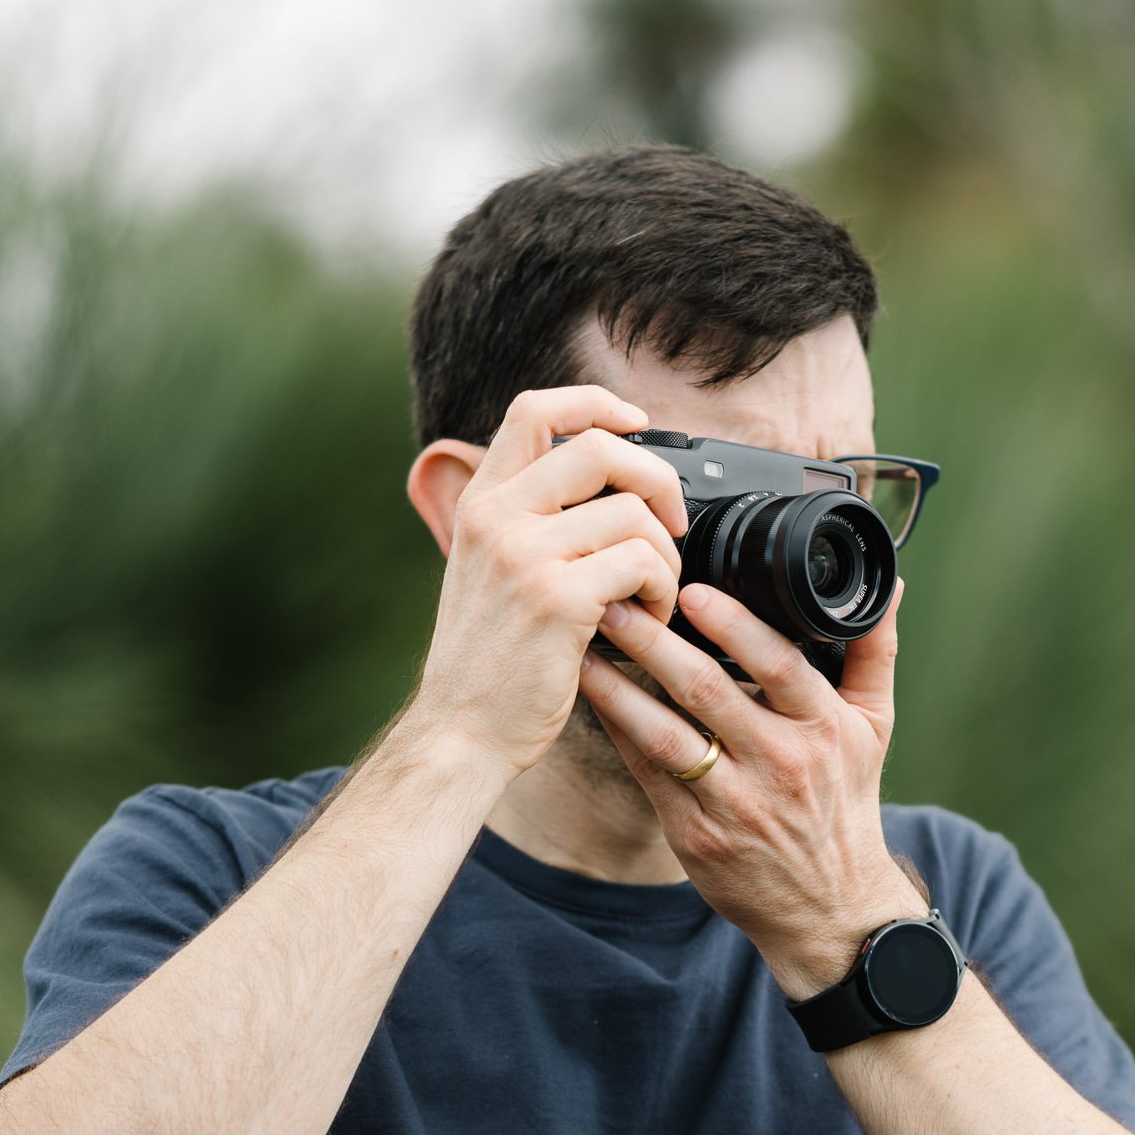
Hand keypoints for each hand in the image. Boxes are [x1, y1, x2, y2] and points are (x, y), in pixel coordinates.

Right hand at [414, 386, 688, 776]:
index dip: (596, 402)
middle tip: (672, 526)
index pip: (535, 409)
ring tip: (653, 596)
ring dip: (665, 557)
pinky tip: (647, 619)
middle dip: (657, 480)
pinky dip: (662, 591)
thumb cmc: (488, 664)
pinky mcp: (557, 597)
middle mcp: (496, 517)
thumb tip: (606, 492)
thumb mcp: (489, 573)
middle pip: (600, 447)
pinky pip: (642, 563)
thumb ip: (530, 524)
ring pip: (634, 514)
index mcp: (480, 503)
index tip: (638, 423)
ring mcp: (524, 554)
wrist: (462, 732)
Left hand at [575, 579, 927, 998]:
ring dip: (617, 688)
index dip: (733, 626)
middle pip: (707, 692)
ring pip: (666, 735)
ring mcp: (734, 803)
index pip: (778, 665)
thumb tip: (889, 585)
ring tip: (583, 647)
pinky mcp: (695, 835)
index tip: (691, 590)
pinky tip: (593, 697)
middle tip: (614, 600)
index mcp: (823, 729)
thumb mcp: (874, 728)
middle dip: (654, 641)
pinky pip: (648, 772)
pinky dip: (618, 731)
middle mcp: (780, 764)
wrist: (831, 908)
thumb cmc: (845, 803)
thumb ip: (874, 652)